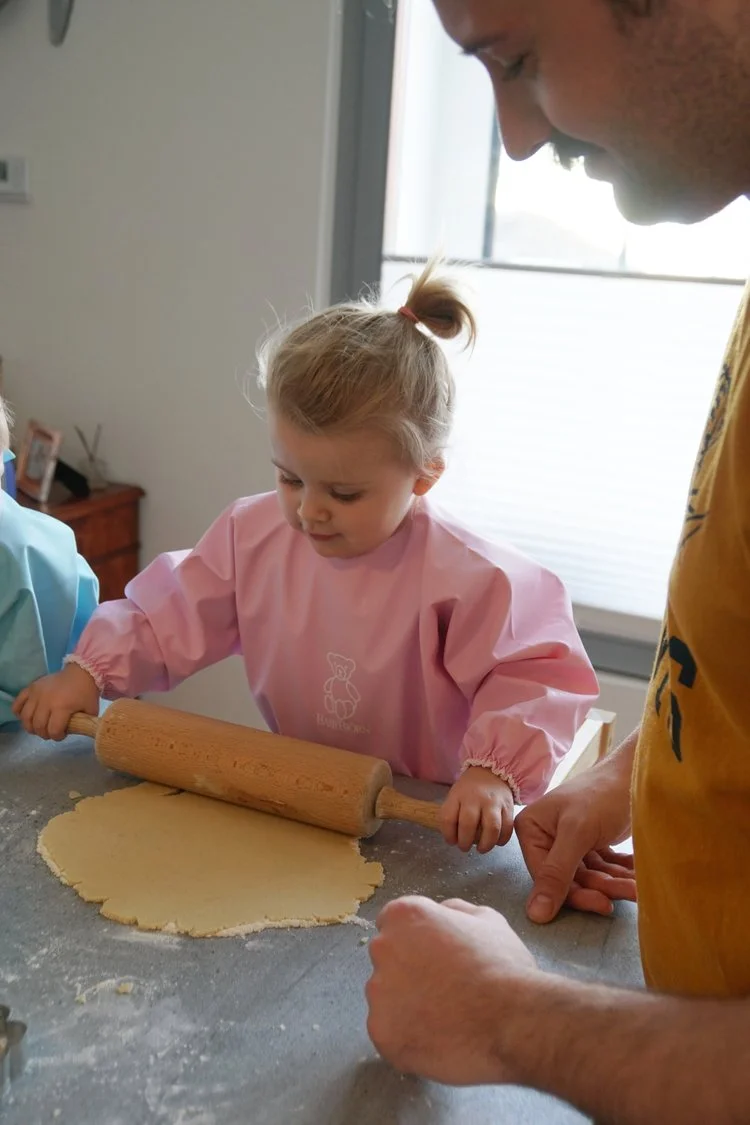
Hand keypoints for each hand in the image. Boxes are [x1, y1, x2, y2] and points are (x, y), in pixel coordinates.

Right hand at [12, 663, 99, 740]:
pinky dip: (18, 712)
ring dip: (30, 727)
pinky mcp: (31, 687)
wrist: (82, 671)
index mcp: (62, 707)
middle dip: (44, 734)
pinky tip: (27, 717)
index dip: (57, 737)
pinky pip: (17, 703)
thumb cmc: (86, 692)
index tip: (62, 735)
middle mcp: (46, 701)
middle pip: (38, 726)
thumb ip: (83, 724)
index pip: (53, 730)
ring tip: (38, 727)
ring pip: (25, 717)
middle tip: (51, 732)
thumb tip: (75, 733)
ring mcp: (36, 693)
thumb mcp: (91, 710)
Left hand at [366, 895, 537, 1084]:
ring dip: (407, 1007)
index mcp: (404, 916)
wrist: (513, 1021)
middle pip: (387, 960)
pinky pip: (390, 1034)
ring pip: (386, 1000)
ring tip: (446, 1019)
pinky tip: (439, 1040)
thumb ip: (455, 910)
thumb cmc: (503, 966)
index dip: (415, 941)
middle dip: (408, 972)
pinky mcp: (382, 1033)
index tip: (434, 957)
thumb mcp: (487, 920)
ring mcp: (378, 993)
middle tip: (443, 989)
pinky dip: (409, 1040)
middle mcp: (383, 948)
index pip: (392, 924)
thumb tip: (442, 913)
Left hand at [440, 767, 513, 852]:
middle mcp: (475, 798)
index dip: (448, 835)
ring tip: (481, 849)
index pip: (448, 818)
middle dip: (464, 842)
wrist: (492, 771)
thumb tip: (453, 839)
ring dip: (485, 844)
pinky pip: (507, 828)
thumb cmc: (470, 789)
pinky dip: (501, 840)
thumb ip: (452, 814)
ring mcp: (494, 802)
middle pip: (468, 824)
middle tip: (464, 847)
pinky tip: (496, 842)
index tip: (451, 841)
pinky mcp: (509, 807)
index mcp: (458, 795)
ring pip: (491, 828)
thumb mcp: (455, 795)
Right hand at [515, 735, 636, 923]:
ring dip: (615, 883)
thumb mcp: (578, 832)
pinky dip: (621, 874)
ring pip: (590, 877)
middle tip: (630, 891)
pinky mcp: (590, 845)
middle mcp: (546, 837)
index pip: (545, 876)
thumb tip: (534, 915)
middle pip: (569, 879)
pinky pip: (603, 869)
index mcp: (532, 830)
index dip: (573, 894)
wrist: (638, 773)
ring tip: (639, 885)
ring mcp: (568, 842)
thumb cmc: (603, 794)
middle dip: (601, 887)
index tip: (603, 904)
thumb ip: (556, 873)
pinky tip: (638, 876)